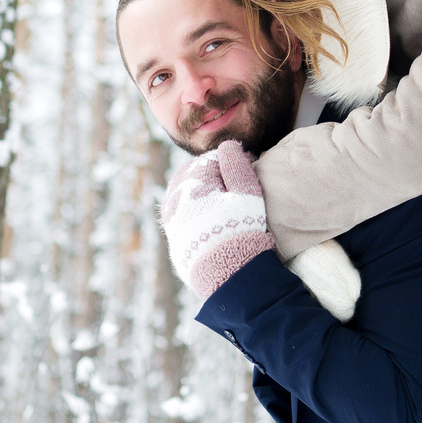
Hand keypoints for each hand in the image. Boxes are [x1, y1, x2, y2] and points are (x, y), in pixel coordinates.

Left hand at [158, 141, 274, 297]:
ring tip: (228, 197)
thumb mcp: (246, 194)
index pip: (210, 160)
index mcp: (190, 184)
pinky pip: (182, 213)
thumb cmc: (240, 231)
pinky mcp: (174, 238)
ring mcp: (171, 220)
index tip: (250, 165)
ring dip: (204, 190)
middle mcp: (174, 200)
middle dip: (215, 174)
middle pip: (194, 175)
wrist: (228, 277)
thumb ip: (236, 165)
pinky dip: (196, 209)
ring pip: (186, 194)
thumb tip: (227, 146)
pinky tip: (215, 215)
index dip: (232, 160)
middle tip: (238, 181)